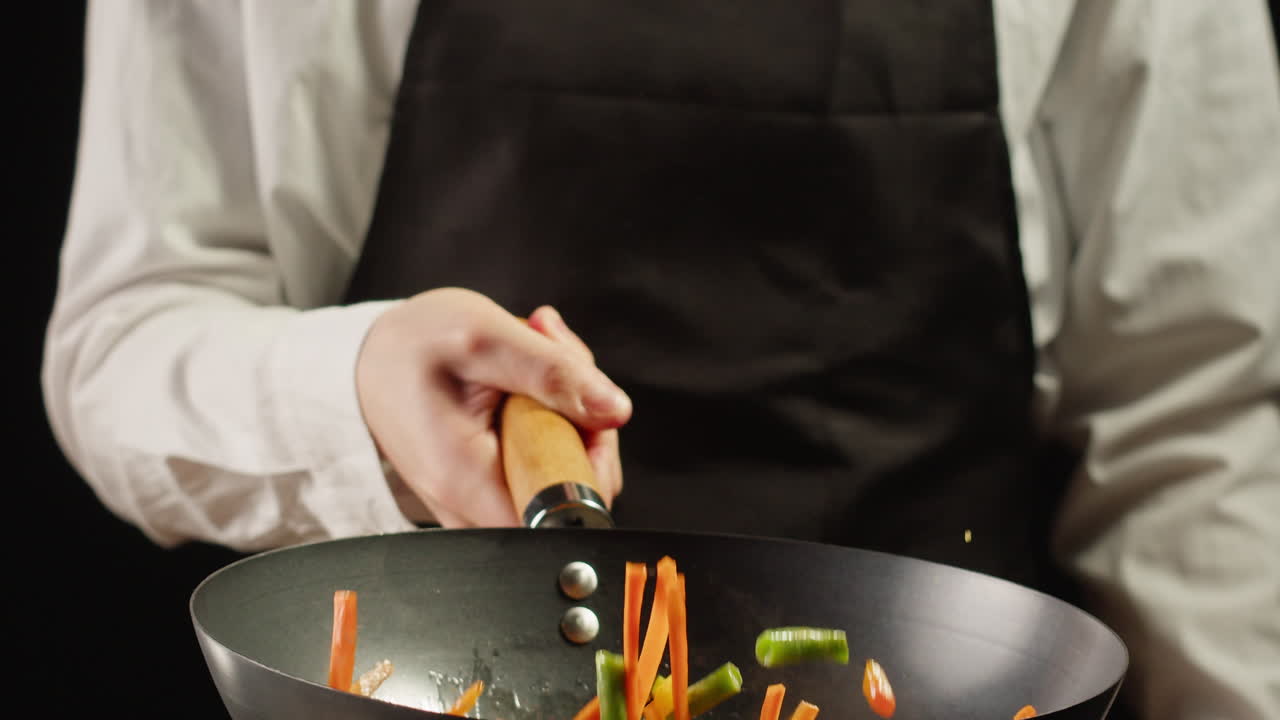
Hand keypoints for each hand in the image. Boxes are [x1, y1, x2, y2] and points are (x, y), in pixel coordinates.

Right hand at [355, 288, 630, 526]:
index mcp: (468, 481)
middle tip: (554, 355)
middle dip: (583, 418)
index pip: (566, 512)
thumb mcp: (483, 336)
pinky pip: (544, 465)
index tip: (579, 409)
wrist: (369, 358)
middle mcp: (473, 508)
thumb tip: (615, 411)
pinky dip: (550, 419)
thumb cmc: (412, 345)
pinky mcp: (492, 486)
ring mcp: (482, 502)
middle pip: (574, 492)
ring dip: (568, 411)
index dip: (592, 461)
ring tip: (534, 355)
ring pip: (563, 475)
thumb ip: (552, 373)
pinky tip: (527, 378)